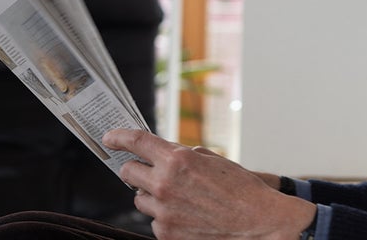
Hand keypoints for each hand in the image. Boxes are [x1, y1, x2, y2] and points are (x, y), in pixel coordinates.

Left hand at [104, 129, 315, 239]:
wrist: (257, 222)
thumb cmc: (241, 189)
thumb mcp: (214, 161)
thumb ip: (185, 156)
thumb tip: (165, 156)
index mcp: (178, 160)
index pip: (137, 142)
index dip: (119, 137)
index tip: (110, 137)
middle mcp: (165, 185)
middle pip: (128, 173)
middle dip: (135, 169)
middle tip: (146, 169)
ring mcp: (163, 212)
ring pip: (140, 199)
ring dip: (153, 194)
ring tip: (180, 197)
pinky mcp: (166, 233)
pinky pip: (155, 220)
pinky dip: (166, 215)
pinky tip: (188, 214)